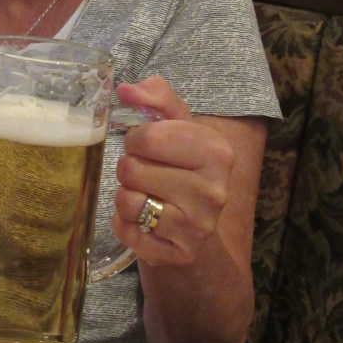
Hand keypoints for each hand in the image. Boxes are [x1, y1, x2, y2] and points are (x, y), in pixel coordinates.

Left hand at [112, 76, 234, 266]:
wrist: (196, 223)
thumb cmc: (181, 164)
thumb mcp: (175, 125)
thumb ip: (154, 97)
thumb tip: (124, 89)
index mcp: (217, 151)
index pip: (146, 136)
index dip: (136, 139)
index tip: (146, 145)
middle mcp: (214, 191)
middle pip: (131, 169)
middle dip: (129, 167)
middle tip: (145, 172)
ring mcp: (199, 227)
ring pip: (127, 201)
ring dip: (125, 195)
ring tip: (145, 194)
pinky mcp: (179, 253)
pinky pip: (128, 231)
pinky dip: (125, 223)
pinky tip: (144, 219)